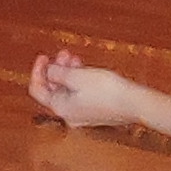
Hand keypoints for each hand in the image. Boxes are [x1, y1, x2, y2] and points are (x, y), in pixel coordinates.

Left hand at [28, 51, 154, 130]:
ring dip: (68, 73)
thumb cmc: (107, 90)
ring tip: (75, 58)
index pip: (37, 90)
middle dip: (56, 69)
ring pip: (68, 91)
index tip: (43, 56)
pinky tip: (86, 70)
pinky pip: (80, 95)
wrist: (134, 103)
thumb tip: (48, 70)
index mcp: (60, 107)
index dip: (37, 71)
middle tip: (63, 53)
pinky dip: (79, 81)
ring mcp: (82, 116)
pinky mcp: (95, 113)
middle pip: (53, 90)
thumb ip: (58, 73)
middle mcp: (69, 115)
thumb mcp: (77, 76)